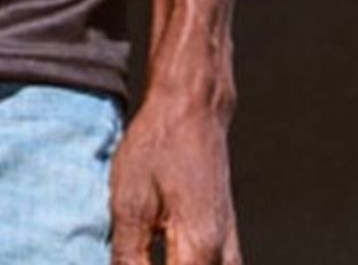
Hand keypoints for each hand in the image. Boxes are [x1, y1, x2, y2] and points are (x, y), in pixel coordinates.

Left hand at [110, 92, 240, 263]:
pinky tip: (161, 257)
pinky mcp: (225, 242)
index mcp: (200, 252)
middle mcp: (224, 259)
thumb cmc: (159, 145)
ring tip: (145, 257)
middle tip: (132, 259)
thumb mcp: (130, 202)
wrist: (191, 108)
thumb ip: (128, 258)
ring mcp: (229, 251)